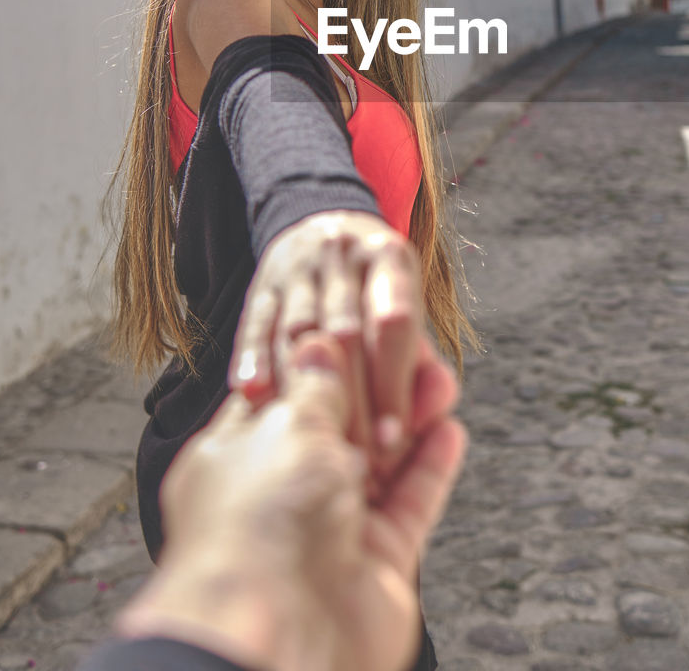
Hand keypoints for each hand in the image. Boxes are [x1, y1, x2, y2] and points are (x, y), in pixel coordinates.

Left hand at [118, 334, 465, 670]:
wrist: (279, 638)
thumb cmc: (258, 527)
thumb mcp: (286, 426)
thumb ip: (315, 386)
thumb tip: (319, 344)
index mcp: (238, 458)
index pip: (285, 395)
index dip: (325, 363)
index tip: (360, 330)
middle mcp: (283, 495)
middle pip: (339, 428)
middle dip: (377, 390)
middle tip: (413, 354)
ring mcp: (331, 530)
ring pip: (380, 463)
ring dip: (410, 421)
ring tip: (440, 382)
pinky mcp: (377, 563)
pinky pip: (410, 503)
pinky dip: (431, 466)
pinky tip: (449, 429)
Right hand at [229, 211, 422, 472]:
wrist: (326, 227)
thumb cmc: (377, 290)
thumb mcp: (405, 307)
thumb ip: (420, 363)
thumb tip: (434, 413)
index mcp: (389, 256)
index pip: (394, 323)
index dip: (394, 383)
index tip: (395, 440)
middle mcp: (342, 253)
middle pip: (345, 331)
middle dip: (351, 400)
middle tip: (354, 460)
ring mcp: (298, 267)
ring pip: (298, 331)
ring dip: (304, 391)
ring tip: (310, 445)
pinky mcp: (262, 284)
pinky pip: (255, 325)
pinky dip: (254, 362)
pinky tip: (255, 400)